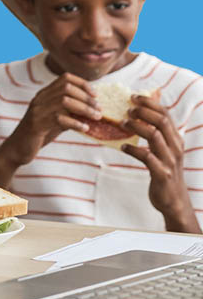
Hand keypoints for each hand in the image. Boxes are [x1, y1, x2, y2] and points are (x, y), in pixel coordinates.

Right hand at [2, 72, 99, 168]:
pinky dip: (76, 122)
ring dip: (84, 109)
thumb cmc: (39, 134)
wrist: (18, 148)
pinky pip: (60, 119)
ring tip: (96, 118)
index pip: (64, 78)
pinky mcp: (37, 124)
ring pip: (65, 101)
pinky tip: (85, 128)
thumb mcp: (56, 120)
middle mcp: (40, 99)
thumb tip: (92, 112)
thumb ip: (69, 113)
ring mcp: (37, 111)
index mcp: (44, 95)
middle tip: (99, 109)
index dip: (82, 83)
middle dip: (86, 98)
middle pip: (67, 88)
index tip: (95, 95)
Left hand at [122, 95, 200, 232]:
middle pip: (161, 121)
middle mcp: (175, 147)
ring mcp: (169, 161)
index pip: (165, 114)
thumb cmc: (164, 170)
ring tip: (122, 123)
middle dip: (142, 111)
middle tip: (127, 108)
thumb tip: (145, 108)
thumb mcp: (164, 149)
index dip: (149, 102)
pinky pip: (146, 157)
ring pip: (154, 136)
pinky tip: (123, 147)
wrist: (173, 201)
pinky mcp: (162, 174)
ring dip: (136, 127)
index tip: (133, 96)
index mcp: (176, 139)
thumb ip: (157, 131)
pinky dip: (133, 150)